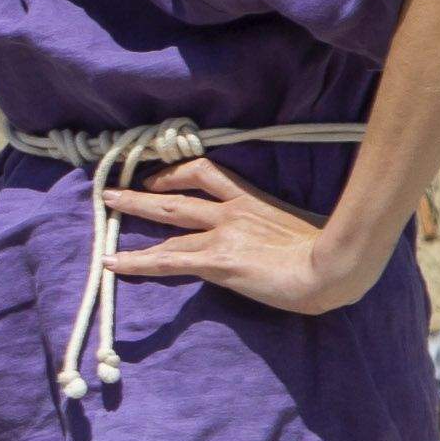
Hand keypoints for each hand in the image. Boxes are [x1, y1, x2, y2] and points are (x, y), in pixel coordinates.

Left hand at [100, 156, 378, 318]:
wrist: (335, 268)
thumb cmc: (329, 254)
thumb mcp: (299, 229)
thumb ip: (274, 229)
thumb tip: (265, 243)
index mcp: (252, 200)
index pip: (208, 174)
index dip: (177, 172)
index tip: (159, 176)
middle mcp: (232, 211)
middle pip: (178, 193)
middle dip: (143, 190)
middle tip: (113, 190)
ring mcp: (222, 234)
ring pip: (167, 219)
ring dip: (133, 213)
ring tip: (105, 212)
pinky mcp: (217, 260)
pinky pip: (167, 259)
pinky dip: (136, 260)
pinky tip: (112, 262)